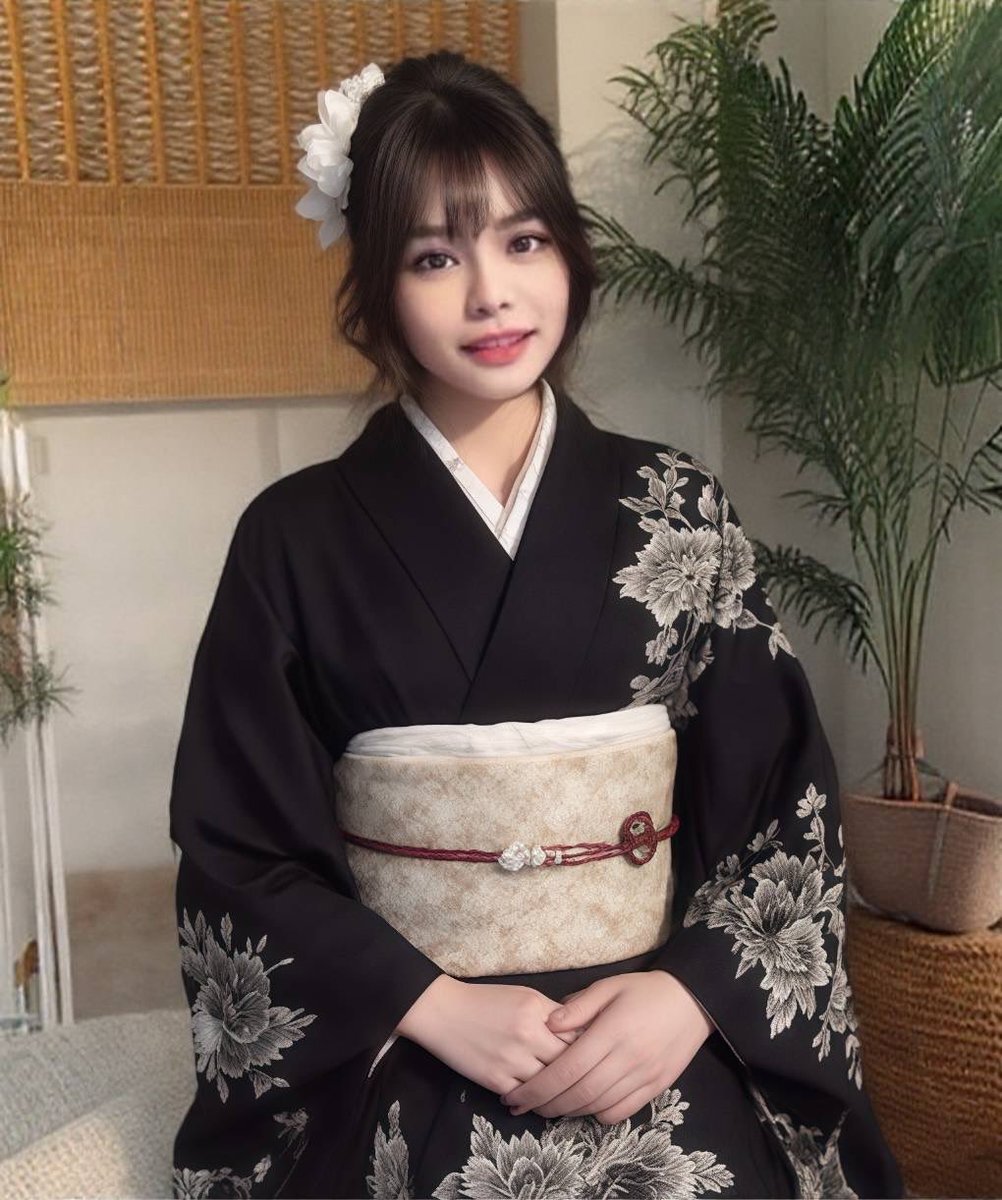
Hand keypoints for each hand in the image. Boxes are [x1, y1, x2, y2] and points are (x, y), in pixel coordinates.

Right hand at [395, 975, 585, 1097]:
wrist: (443, 1012)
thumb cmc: (487, 1001)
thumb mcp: (525, 996)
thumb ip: (553, 1014)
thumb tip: (582, 1033)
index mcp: (537, 1010)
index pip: (577, 1035)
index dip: (589, 1047)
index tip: (596, 1054)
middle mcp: (527, 1035)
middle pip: (567, 1063)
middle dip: (578, 1072)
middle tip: (587, 1080)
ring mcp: (511, 1060)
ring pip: (549, 1085)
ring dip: (558, 1091)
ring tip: (565, 1094)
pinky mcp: (496, 1080)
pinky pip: (525, 1097)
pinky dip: (533, 1100)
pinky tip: (538, 1100)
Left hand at [499, 970, 713, 1124]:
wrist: (692, 1001)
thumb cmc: (644, 990)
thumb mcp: (608, 986)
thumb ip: (578, 1006)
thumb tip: (547, 1024)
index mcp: (611, 1031)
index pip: (567, 1069)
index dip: (538, 1087)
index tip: (516, 1095)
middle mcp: (627, 1059)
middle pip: (579, 1093)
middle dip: (546, 1105)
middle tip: (523, 1106)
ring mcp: (643, 1077)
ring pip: (598, 1106)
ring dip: (568, 1112)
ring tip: (547, 1108)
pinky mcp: (656, 1088)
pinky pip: (622, 1113)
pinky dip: (598, 1115)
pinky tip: (584, 1106)